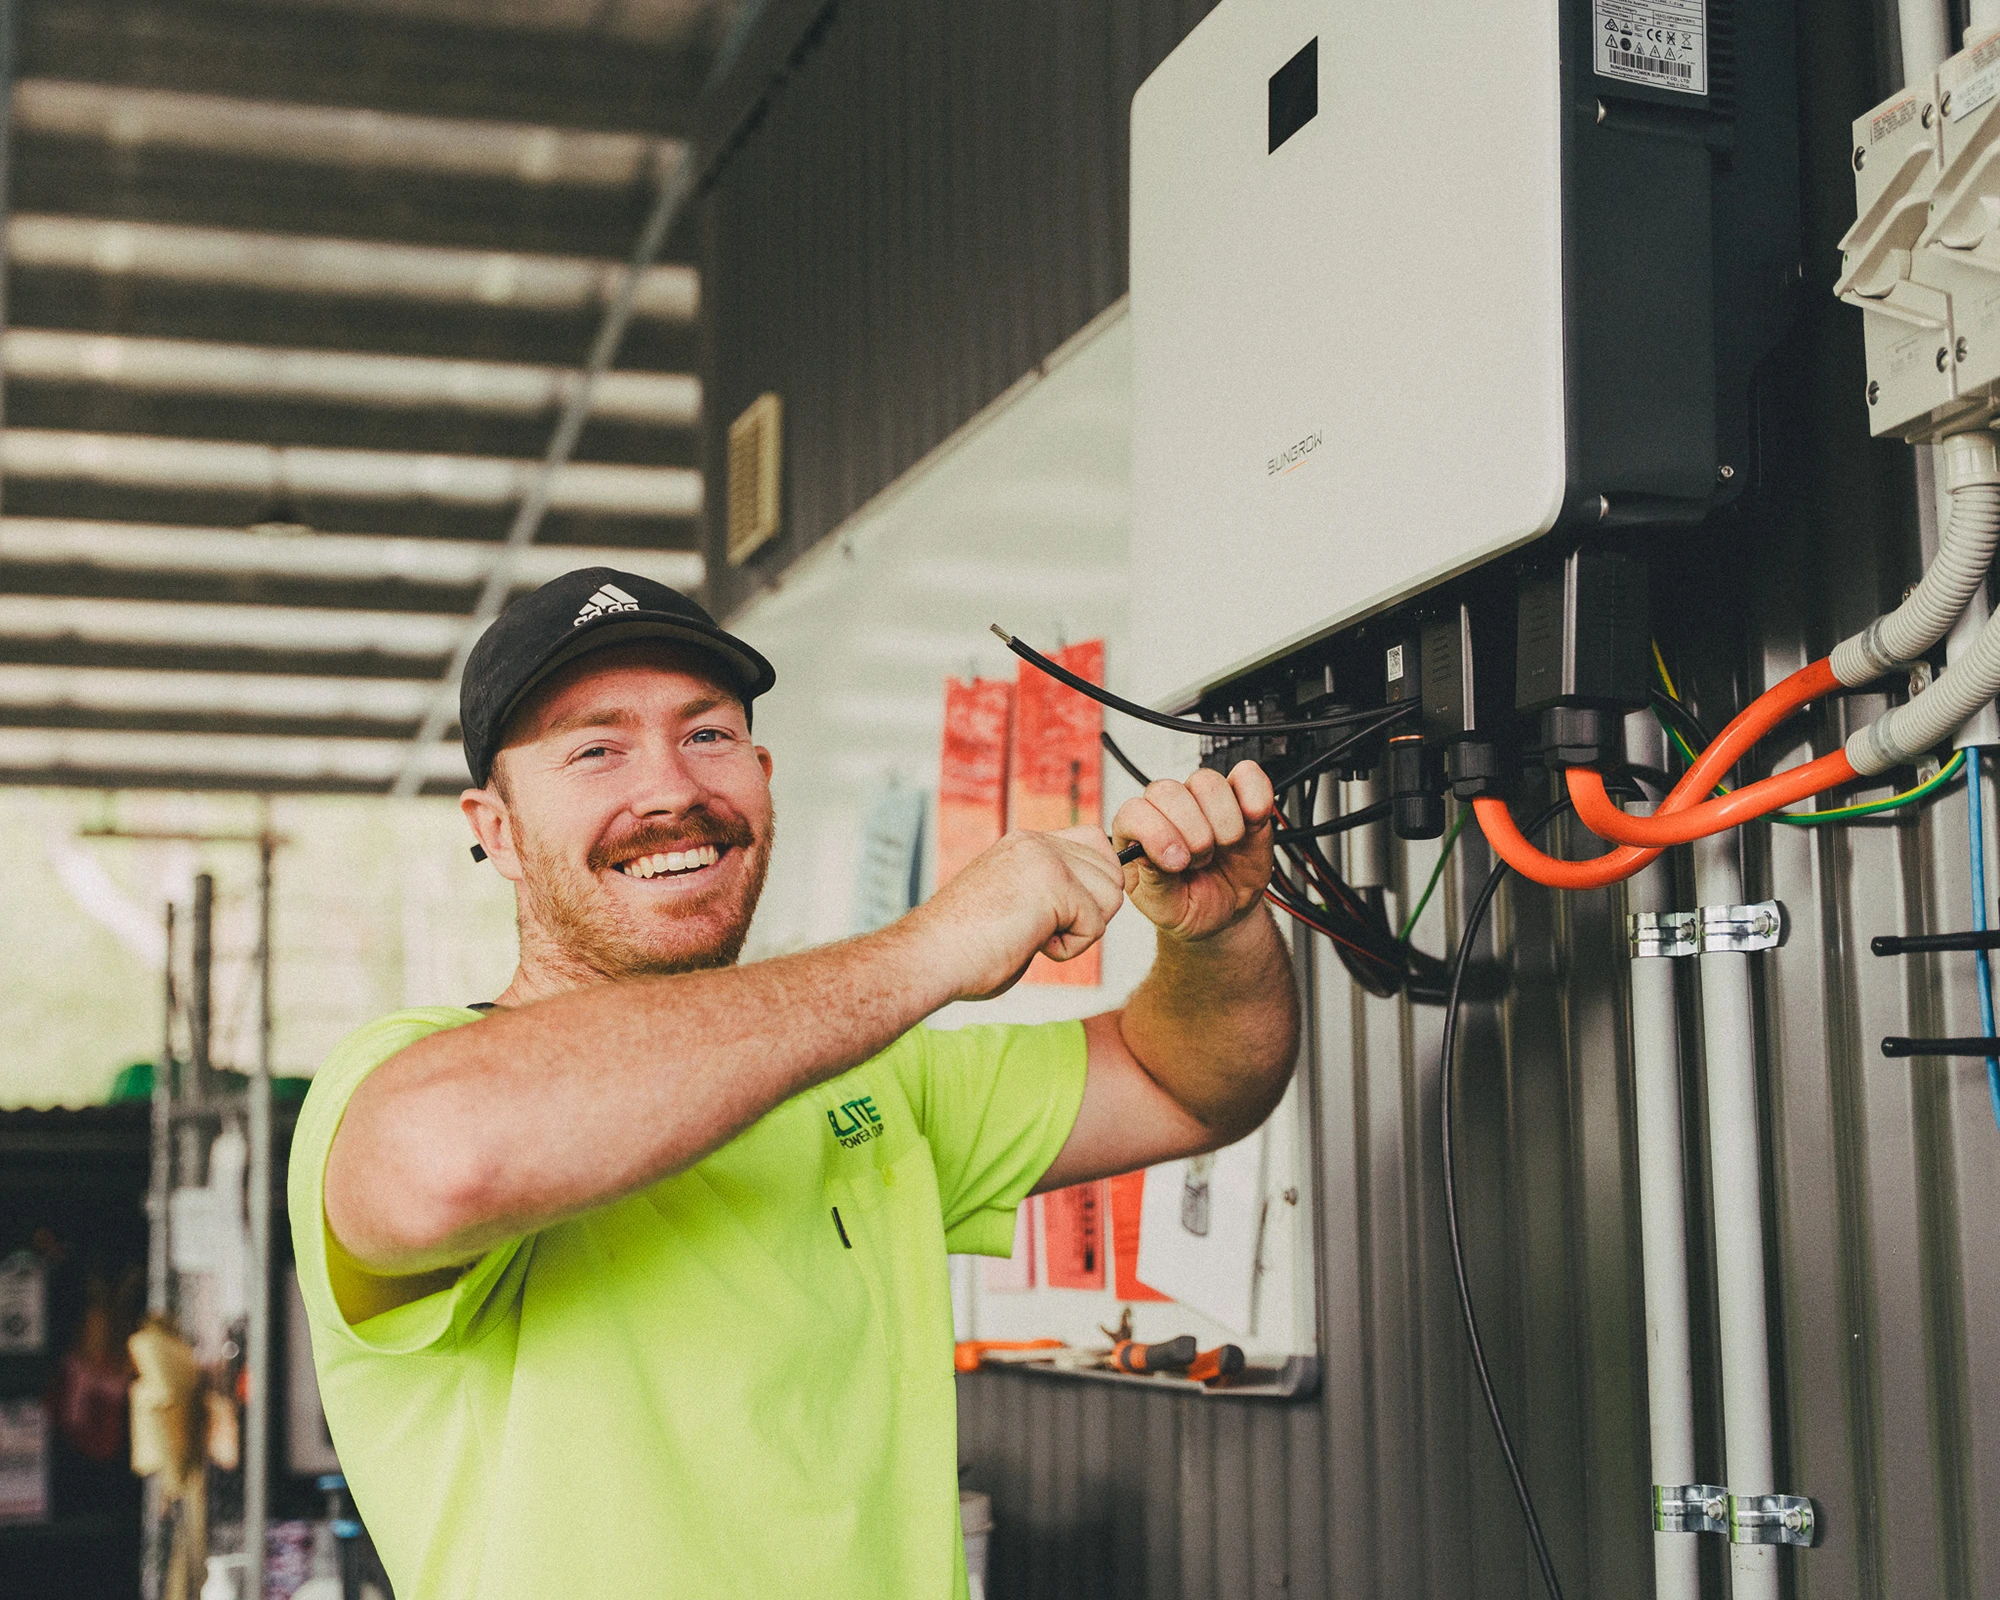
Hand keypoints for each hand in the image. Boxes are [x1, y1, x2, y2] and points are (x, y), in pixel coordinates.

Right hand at [911, 826, 1126, 1001]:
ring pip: (1110, 895)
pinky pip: (1096, 925)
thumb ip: (1049, 893)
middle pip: (1112, 872)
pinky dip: (1069, 949)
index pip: (1096, 845)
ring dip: (1080, 929)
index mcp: (1026, 844)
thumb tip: (1092, 907)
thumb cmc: (963, 948)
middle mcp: (1036, 842)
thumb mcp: (1014, 903)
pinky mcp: (1052, 885)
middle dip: (1090, 911)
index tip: (1058, 915)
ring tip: (1034, 936)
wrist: (927, 958)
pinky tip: (1031, 945)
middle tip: (1043, 929)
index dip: (1091, 886)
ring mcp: (1044, 859)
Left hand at [1112, 762, 1275, 940]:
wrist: (1229, 913)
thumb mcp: (1165, 907)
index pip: (1134, 811)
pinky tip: (1251, 826)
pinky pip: (1248, 776)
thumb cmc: (1190, 906)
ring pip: (1207, 782)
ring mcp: (1203, 800)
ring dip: (1221, 822)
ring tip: (1224, 847)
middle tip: (1201, 860)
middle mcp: (1168, 809)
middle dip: (1191, 832)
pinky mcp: (1241, 797)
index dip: (1157, 835)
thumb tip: (1147, 852)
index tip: (1177, 863)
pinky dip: (1254, 799)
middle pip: (1169, 791)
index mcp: (1137, 833)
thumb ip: (1154, 881)